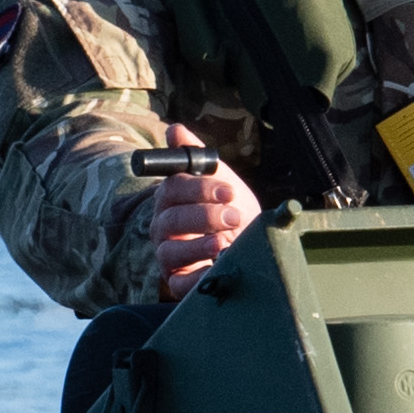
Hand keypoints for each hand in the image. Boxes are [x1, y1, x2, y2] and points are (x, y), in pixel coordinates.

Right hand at [149, 157, 262, 297]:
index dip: (199, 188)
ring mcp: (168, 255)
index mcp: (171, 200)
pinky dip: (198, 277)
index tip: (229, 191)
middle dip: (205, 216)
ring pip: (169, 251)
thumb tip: (174, 130)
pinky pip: (179, 283)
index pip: (172, 188)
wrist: (250, 245)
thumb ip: (197, 157)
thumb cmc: (230, 211)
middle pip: (171, 219)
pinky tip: (217, 267)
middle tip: (234, 216)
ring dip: (198, 245)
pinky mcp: (177, 281)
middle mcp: (164, 227)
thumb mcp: (221, 181)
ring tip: (223, 242)